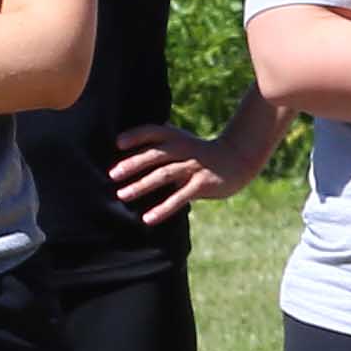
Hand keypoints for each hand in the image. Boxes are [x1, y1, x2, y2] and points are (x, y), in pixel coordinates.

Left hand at [109, 122, 259, 223]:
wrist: (237, 159)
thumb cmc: (200, 153)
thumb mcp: (182, 141)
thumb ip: (159, 144)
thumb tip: (125, 152)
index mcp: (176, 137)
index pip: (153, 132)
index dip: (135, 136)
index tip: (118, 144)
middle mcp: (184, 149)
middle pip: (155, 154)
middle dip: (133, 164)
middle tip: (113, 175)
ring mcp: (194, 166)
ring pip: (164, 175)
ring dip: (142, 185)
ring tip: (122, 195)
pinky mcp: (203, 184)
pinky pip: (180, 197)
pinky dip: (163, 208)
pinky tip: (148, 219)